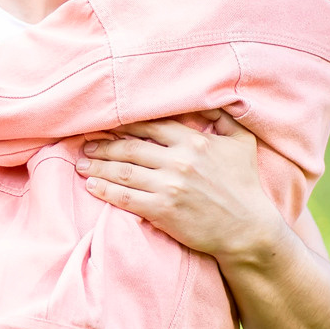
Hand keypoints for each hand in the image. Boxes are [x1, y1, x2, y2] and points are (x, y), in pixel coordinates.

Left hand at [77, 110, 286, 262]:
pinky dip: (105, 190)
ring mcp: (169, 186)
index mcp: (194, 141)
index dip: (123, 124)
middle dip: (103, 146)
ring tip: (81, 164)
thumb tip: (207, 98)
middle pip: (129, 148)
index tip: (105, 124)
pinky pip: (125, 198)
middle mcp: (179, 161)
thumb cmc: (245, 186)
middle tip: (86, 146)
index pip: (149, 125)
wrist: (248, 230)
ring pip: (123, 172)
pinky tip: (92, 185)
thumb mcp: (241, 144)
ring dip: (97, 167)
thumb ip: (222, 118)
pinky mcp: (162, 210)